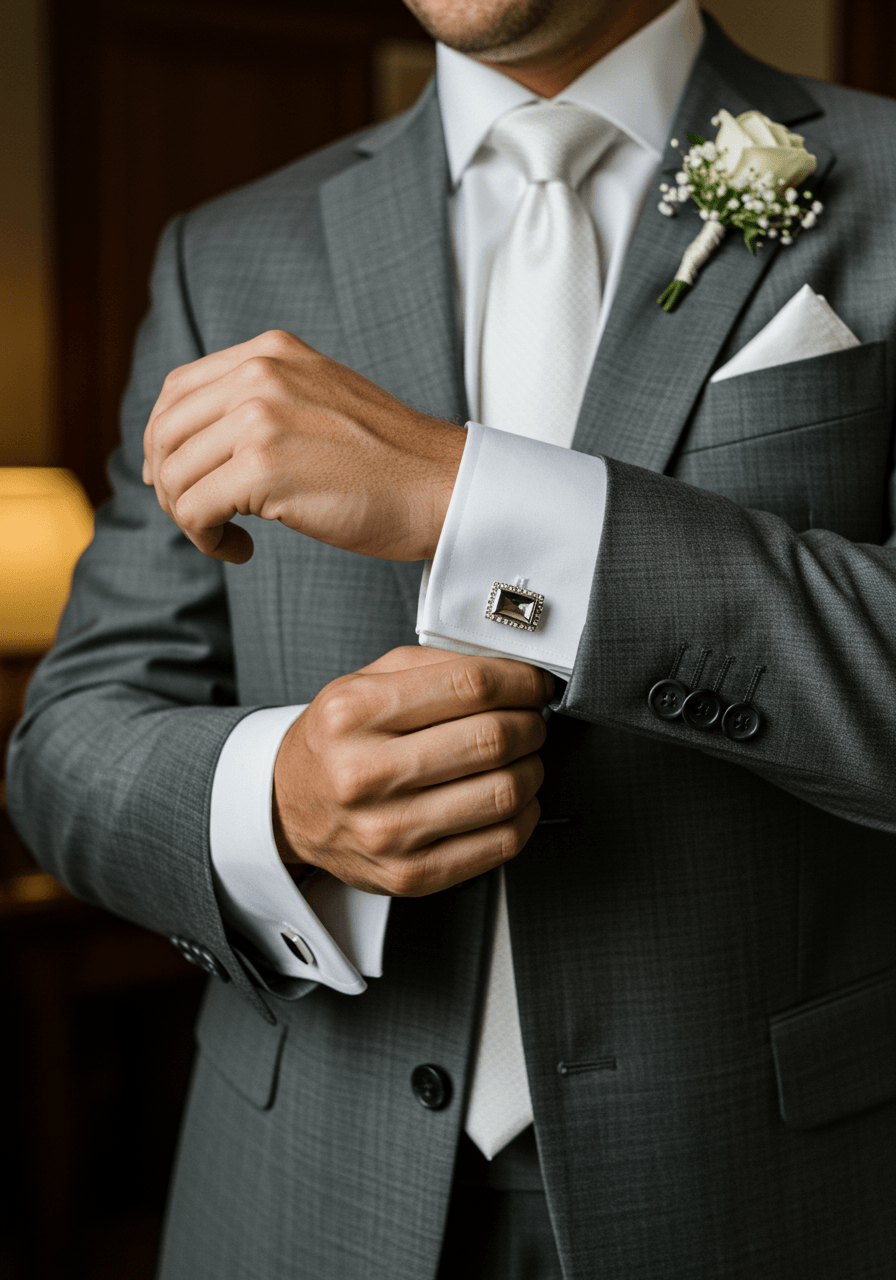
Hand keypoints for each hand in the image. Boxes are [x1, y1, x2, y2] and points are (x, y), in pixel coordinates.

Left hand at [142, 330, 465, 563]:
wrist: (442, 486)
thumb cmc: (390, 462)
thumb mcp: (321, 400)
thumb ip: (265, 402)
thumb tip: (195, 444)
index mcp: (271, 353)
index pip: (178, 390)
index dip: (163, 441)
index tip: (173, 479)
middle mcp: (259, 374)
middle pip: (166, 433)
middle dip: (169, 485)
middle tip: (200, 520)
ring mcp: (259, 418)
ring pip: (175, 476)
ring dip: (190, 519)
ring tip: (226, 538)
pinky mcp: (263, 467)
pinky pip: (196, 510)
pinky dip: (207, 540)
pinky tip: (241, 551)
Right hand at [274, 646, 552, 895]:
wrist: (290, 808)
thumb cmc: (337, 743)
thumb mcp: (364, 683)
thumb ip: (433, 666)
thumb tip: (511, 668)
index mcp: (354, 713)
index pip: (469, 686)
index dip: (521, 681)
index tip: (535, 684)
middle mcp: (366, 773)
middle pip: (492, 739)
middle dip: (530, 724)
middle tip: (529, 720)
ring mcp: (389, 830)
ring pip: (504, 792)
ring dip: (532, 768)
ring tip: (520, 758)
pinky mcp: (410, 873)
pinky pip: (501, 843)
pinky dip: (524, 814)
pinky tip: (511, 798)